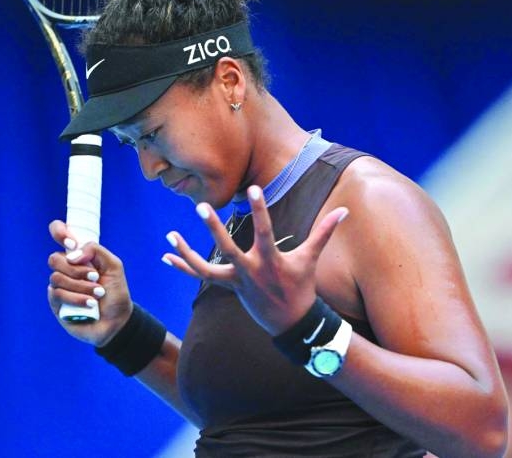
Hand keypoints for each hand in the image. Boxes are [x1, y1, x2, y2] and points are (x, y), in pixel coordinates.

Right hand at [46, 220, 132, 346]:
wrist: (116, 320)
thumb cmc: (116, 293)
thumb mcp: (114, 267)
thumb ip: (96, 251)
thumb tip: (72, 254)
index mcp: (80, 256)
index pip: (60, 234)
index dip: (60, 232)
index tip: (71, 242)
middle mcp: (67, 269)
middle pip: (54, 259)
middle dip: (76, 269)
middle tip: (95, 277)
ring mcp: (60, 286)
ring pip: (56, 278)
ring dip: (81, 286)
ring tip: (98, 294)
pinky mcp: (56, 303)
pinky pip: (57, 294)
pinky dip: (77, 298)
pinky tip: (90, 304)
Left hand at [161, 185, 348, 334]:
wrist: (292, 322)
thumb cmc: (302, 285)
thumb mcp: (310, 258)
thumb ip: (324, 232)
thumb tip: (345, 211)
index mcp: (270, 260)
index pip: (265, 230)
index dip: (260, 209)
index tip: (253, 188)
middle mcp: (251, 270)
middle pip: (228, 248)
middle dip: (214, 229)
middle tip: (200, 207)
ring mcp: (237, 281)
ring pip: (205, 268)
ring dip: (187, 252)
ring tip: (170, 235)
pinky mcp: (228, 287)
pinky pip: (202, 277)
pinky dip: (184, 267)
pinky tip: (167, 257)